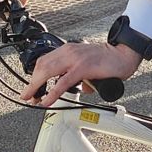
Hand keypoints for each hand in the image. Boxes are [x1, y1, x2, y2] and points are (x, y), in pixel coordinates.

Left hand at [18, 40, 141, 107]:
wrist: (124, 54)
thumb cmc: (108, 59)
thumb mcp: (88, 65)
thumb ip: (81, 76)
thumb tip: (80, 89)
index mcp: (68, 50)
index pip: (44, 61)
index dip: (35, 75)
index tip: (31, 87)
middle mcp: (69, 52)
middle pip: (42, 66)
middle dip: (32, 83)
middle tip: (27, 95)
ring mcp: (75, 59)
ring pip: (48, 72)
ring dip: (37, 87)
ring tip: (33, 99)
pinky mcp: (82, 68)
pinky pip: (63, 82)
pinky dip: (52, 93)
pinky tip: (47, 101)